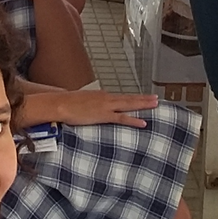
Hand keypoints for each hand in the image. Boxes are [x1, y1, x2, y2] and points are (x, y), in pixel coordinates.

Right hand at [23, 89, 158, 128]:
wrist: (60, 103)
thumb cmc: (67, 104)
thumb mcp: (81, 103)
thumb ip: (89, 105)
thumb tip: (91, 109)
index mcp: (102, 95)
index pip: (121, 96)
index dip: (133, 97)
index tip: (143, 97)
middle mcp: (107, 98)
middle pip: (129, 98)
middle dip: (144, 98)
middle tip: (157, 98)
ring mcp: (106, 106)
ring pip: (129, 104)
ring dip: (143, 104)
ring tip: (155, 104)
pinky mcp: (103, 115)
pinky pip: (122, 118)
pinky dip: (134, 120)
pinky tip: (143, 122)